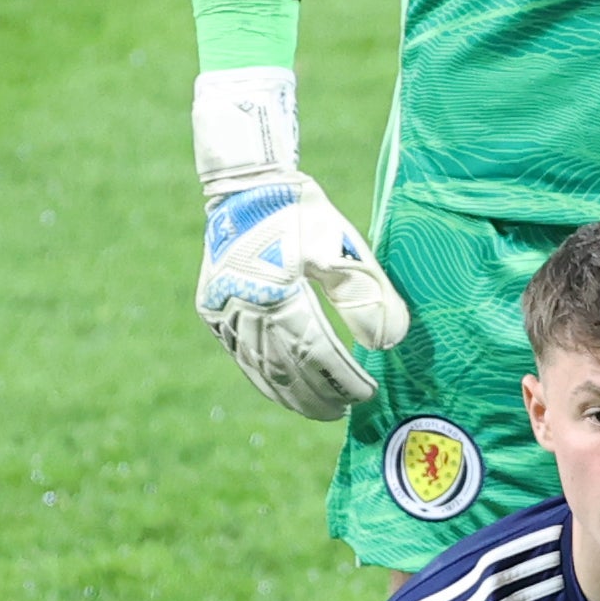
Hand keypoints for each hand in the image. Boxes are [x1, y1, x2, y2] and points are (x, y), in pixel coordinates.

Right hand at [193, 69, 404, 419]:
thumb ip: (367, 295)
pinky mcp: (211, 308)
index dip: (340, 380)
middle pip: (282, 368)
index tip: (365, 395)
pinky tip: (279, 389)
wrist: (249, 187)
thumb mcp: (344, 248)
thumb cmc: (305, 215)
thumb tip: (387, 343)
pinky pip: (238, 353)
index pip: (314, 353)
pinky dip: (260, 376)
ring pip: (256, 366)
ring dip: (287, 393)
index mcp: (276, 292)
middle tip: (343, 413)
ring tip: (317, 409)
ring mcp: (221, 310)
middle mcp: (242, 306)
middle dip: (315, 396)